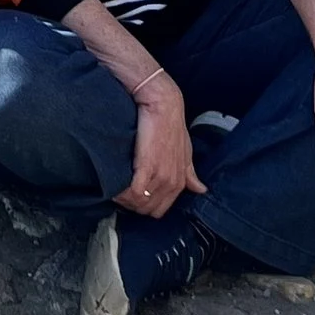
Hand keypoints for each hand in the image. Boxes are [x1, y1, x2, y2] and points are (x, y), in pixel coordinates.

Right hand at [115, 67, 204, 215]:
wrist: (162, 104)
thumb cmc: (171, 125)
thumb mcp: (184, 151)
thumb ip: (189, 173)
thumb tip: (201, 189)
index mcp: (179, 182)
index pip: (158, 210)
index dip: (143, 205)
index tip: (130, 195)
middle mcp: (171, 183)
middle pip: (147, 210)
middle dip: (132, 204)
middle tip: (119, 190)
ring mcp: (160, 177)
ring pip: (138, 203)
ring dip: (124, 198)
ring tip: (114, 186)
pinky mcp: (146, 168)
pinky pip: (133, 193)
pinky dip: (121, 192)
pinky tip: (112, 184)